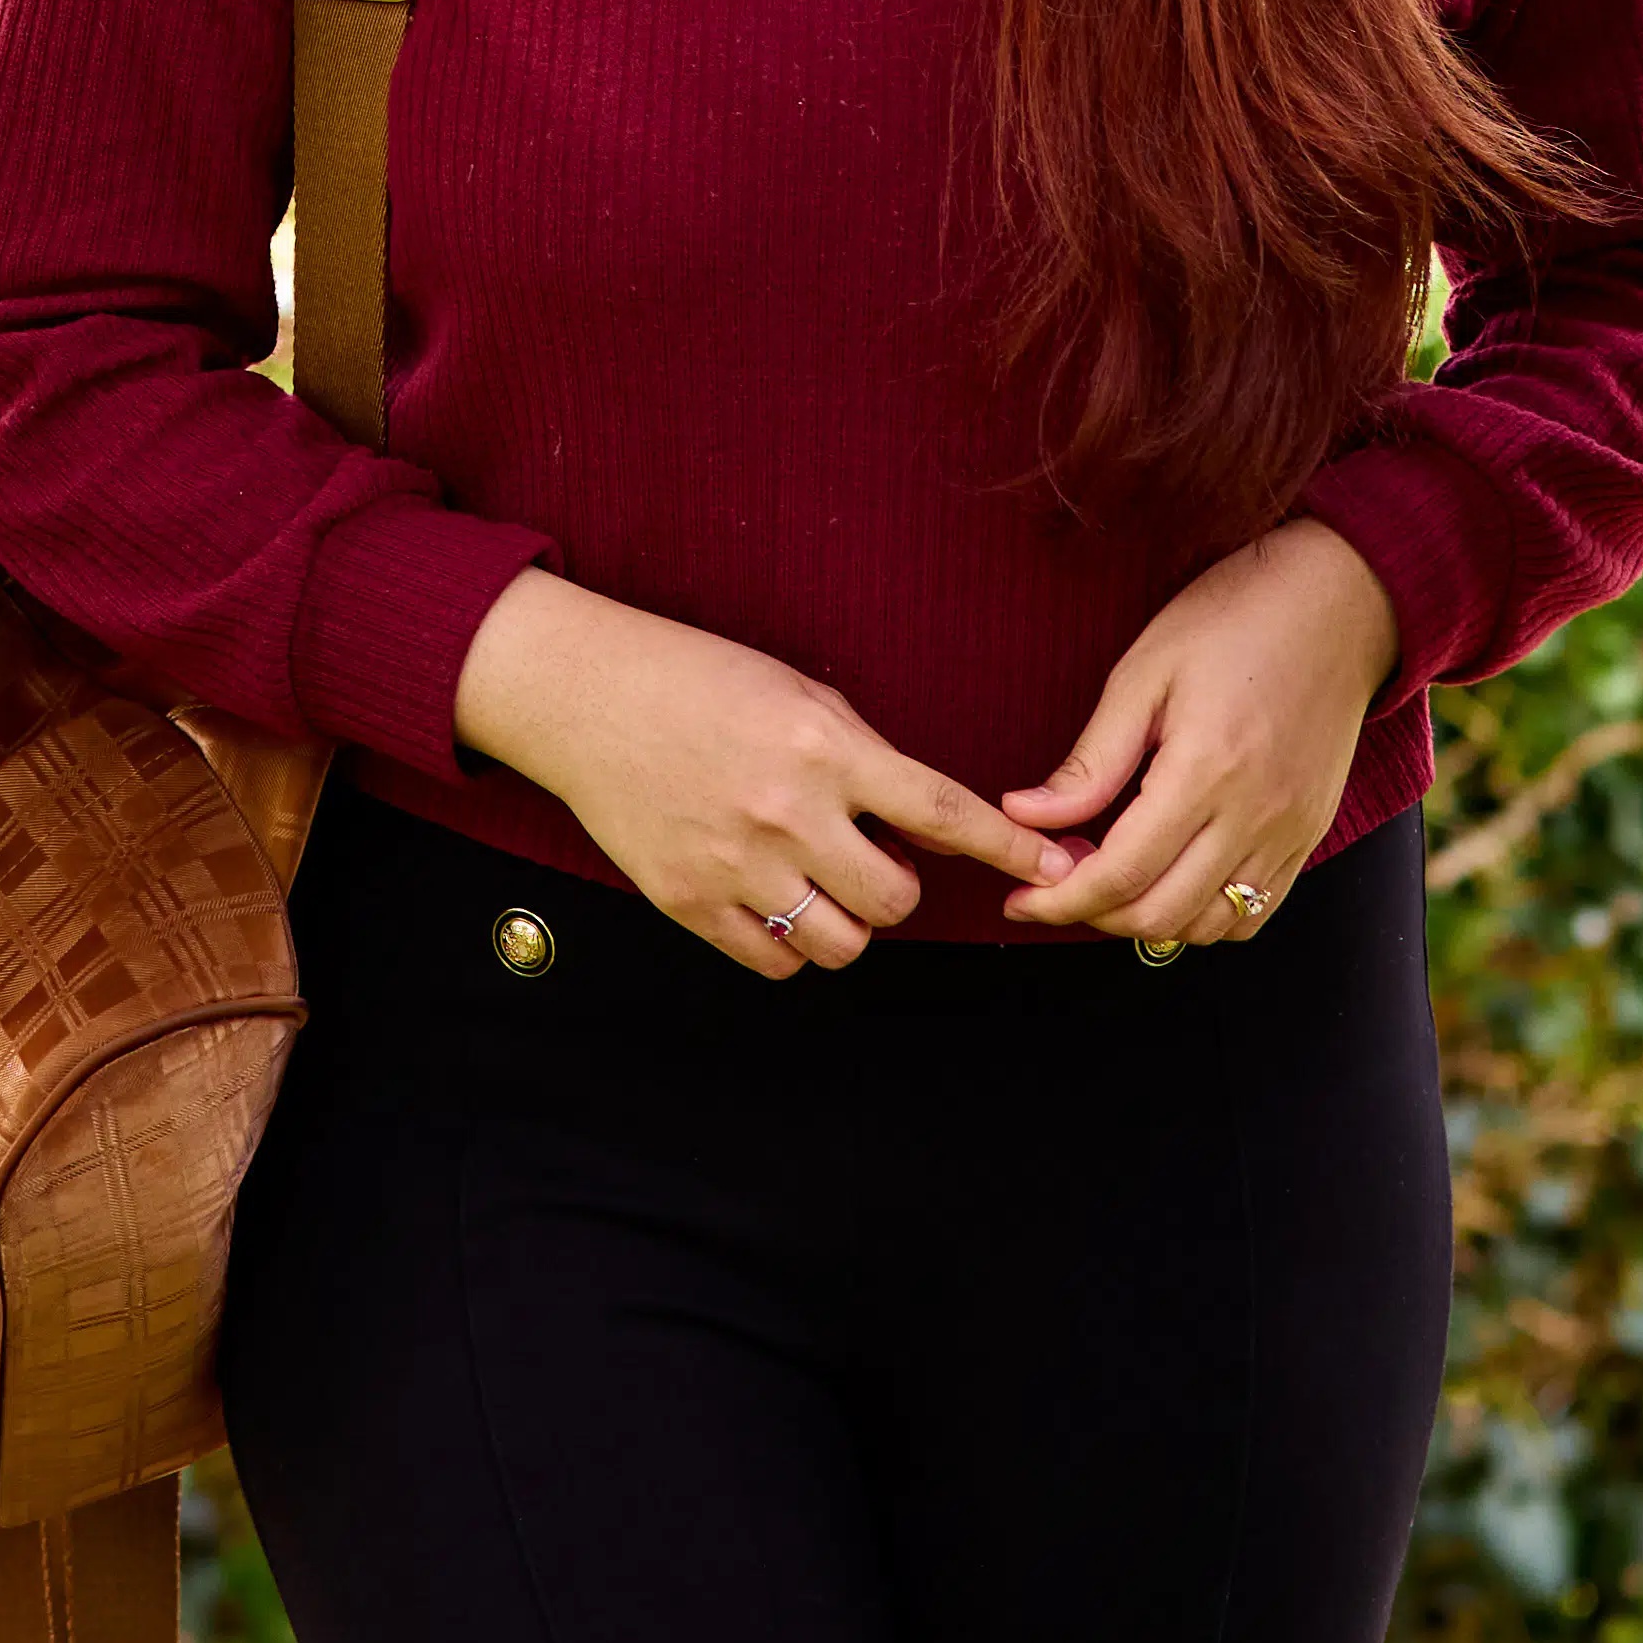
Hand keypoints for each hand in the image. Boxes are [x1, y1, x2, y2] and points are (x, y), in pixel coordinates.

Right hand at [450, 570, 1061, 977]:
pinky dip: (793, 943)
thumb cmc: (699, 681)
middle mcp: (787, 811)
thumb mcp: (800, 696)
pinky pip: (778, 961)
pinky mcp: (690, 902)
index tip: (1055, 870)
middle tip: (864, 853)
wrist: (587, 697)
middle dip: (896, 884)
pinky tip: (775, 900)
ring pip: (843, 943)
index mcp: (824, 747)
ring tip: (818, 879)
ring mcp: (736, 863)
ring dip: (849, 921)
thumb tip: (925, 826)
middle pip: (895, 898)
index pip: (940, 809)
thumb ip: (864, 761)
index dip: (1006, 847)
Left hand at [1002, 521, 1401, 948]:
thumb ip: (1091, 761)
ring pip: (1208, 926)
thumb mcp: (1144, 673)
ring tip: (1111, 878)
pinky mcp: (1308, 834)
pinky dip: (1204, 918)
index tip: (1022, 900)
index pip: (1122, 874)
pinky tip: (1172, 879)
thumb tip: (1025, 815)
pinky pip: (1254, 913)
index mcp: (1206, 770)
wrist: (1339, 601)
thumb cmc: (1235, 619)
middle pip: (1161, 915)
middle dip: (1094, 915)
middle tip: (1058, 881)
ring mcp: (1289, 832)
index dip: (1061, 900)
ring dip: (1148, 920)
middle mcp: (1254, 815)